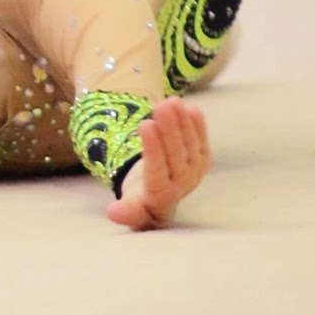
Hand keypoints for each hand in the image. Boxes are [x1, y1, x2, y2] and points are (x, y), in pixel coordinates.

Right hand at [107, 96, 210, 230]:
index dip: (153, 147)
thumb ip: (126, 211)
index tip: (146, 124)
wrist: (159, 199)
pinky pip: (201, 141)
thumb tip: (112, 214)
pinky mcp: (202, 161)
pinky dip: (198, 125)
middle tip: (161, 105)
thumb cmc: (139, 200)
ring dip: (183, 121)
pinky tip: (191, 108)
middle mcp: (182, 185)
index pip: (157, 169)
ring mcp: (195, 172)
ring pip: (190, 144)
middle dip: (170, 129)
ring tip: (172, 100)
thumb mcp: (131, 209)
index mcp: (161, 196)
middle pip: (176, 154)